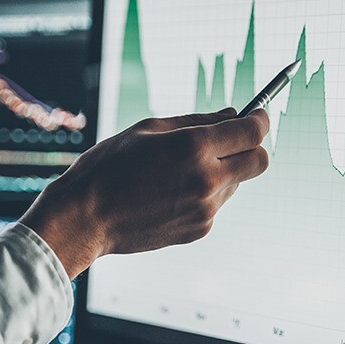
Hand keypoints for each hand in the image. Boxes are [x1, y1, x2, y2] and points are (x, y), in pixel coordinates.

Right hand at [20, 107, 269, 277]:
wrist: (85, 218)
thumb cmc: (110, 166)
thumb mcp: (149, 129)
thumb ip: (198, 120)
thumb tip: (232, 114)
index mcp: (194, 147)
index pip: (252, 131)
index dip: (259, 120)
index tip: (256, 116)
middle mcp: (207, 179)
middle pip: (259, 162)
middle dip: (252, 147)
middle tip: (231, 141)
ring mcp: (206, 208)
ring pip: (237, 183)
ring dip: (223, 171)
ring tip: (180, 171)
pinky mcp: (200, 229)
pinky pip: (217, 204)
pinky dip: (205, 194)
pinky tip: (171, 192)